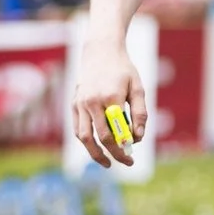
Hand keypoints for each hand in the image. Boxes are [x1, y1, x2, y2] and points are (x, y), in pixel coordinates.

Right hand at [71, 40, 147, 167]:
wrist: (101, 51)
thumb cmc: (123, 70)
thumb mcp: (137, 88)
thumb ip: (139, 113)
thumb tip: (137, 137)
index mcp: (110, 97)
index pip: (115, 132)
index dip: (122, 148)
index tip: (131, 158)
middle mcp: (91, 101)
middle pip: (99, 137)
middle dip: (113, 153)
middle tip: (126, 162)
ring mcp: (80, 103)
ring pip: (83, 136)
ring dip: (95, 153)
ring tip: (107, 163)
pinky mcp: (74, 103)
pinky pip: (77, 128)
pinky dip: (86, 140)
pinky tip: (97, 147)